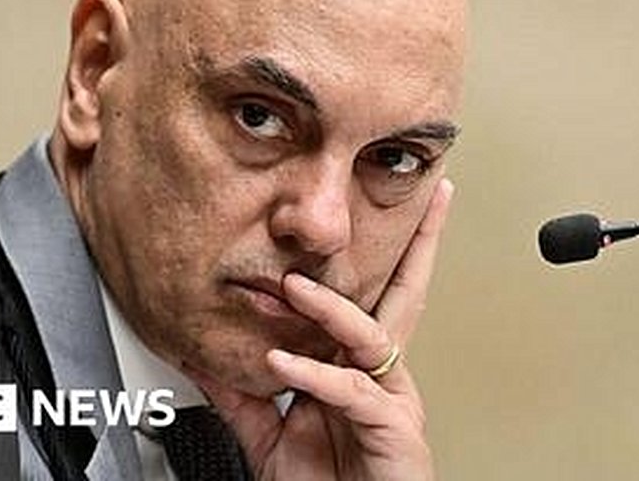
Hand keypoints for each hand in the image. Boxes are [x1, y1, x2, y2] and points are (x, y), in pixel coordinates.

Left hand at [201, 179, 453, 479]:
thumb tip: (203, 361)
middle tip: (435, 199)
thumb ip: (241, 398)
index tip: (382, 212)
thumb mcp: (271, 438)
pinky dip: (315, 376)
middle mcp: (383, 373)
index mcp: (361, 367)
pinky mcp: (392, 427)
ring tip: (295, 287)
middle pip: (408, 293)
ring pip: (372, 334)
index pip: (374, 297)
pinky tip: (283, 364)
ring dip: (332, 308)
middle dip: (422, 244)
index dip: (384, 255)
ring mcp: (392, 397)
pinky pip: (351, 391)